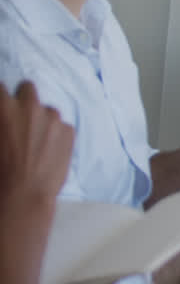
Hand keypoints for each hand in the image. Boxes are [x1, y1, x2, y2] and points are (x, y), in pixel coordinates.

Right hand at [0, 81, 73, 206]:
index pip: (0, 88)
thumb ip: (0, 122)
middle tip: (19, 118)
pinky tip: (48, 151)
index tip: (2, 108)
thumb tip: (4, 121)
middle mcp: (29, 106)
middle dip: (22, 99)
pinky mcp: (68, 130)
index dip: (1, 99)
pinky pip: (61, 126)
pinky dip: (55, 134)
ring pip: (47, 109)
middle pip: (27, 88)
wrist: (23, 195)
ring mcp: (52, 117)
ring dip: (40, 118)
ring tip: (34, 141)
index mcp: (4, 107)